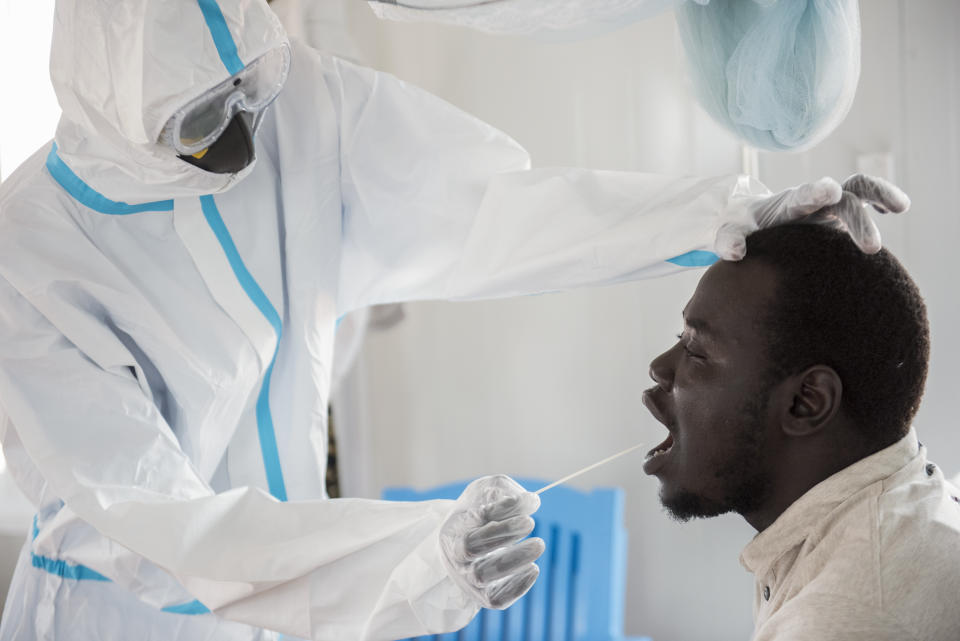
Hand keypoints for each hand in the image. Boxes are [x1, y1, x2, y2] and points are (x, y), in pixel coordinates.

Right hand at [439, 475, 544, 609]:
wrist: (462, 542)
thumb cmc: (476, 513)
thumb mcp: (486, 492)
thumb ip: (506, 492)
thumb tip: (531, 502)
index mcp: (452, 531)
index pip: (471, 525)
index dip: (498, 518)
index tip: (523, 503)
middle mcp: (456, 557)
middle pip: (473, 549)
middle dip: (504, 534)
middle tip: (530, 522)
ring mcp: (469, 579)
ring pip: (484, 574)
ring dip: (514, 559)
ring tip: (538, 543)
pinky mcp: (484, 595)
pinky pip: (497, 598)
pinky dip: (517, 586)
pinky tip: (534, 569)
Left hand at [715, 174, 909, 259]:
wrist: (753, 220)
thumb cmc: (742, 229)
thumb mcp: (728, 235)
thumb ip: (727, 241)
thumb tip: (734, 253)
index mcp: (787, 205)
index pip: (803, 196)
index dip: (815, 193)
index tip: (830, 191)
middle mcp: (813, 200)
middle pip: (841, 198)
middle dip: (857, 218)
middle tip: (871, 247)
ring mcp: (830, 205)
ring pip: (860, 190)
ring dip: (881, 194)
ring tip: (901, 205)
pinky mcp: (840, 214)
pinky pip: (866, 200)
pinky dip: (881, 199)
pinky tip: (896, 209)